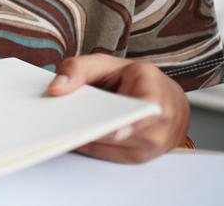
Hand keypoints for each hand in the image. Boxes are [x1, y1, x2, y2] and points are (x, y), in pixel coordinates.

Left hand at [47, 53, 189, 163]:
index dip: (129, 123)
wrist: (168, 102)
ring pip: (108, 147)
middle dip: (89, 126)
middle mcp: (157, 126)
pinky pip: (104, 154)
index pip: (145, 110)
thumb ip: (79, 68)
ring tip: (62, 122)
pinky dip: (88, 143)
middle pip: (119, 134)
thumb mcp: (108, 63)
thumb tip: (56, 88)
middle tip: (60, 119)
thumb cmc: (136, 79)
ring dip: (85, 136)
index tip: (109, 129)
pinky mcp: (135, 159)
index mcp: (155, 94)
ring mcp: (148, 147)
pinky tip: (72, 130)